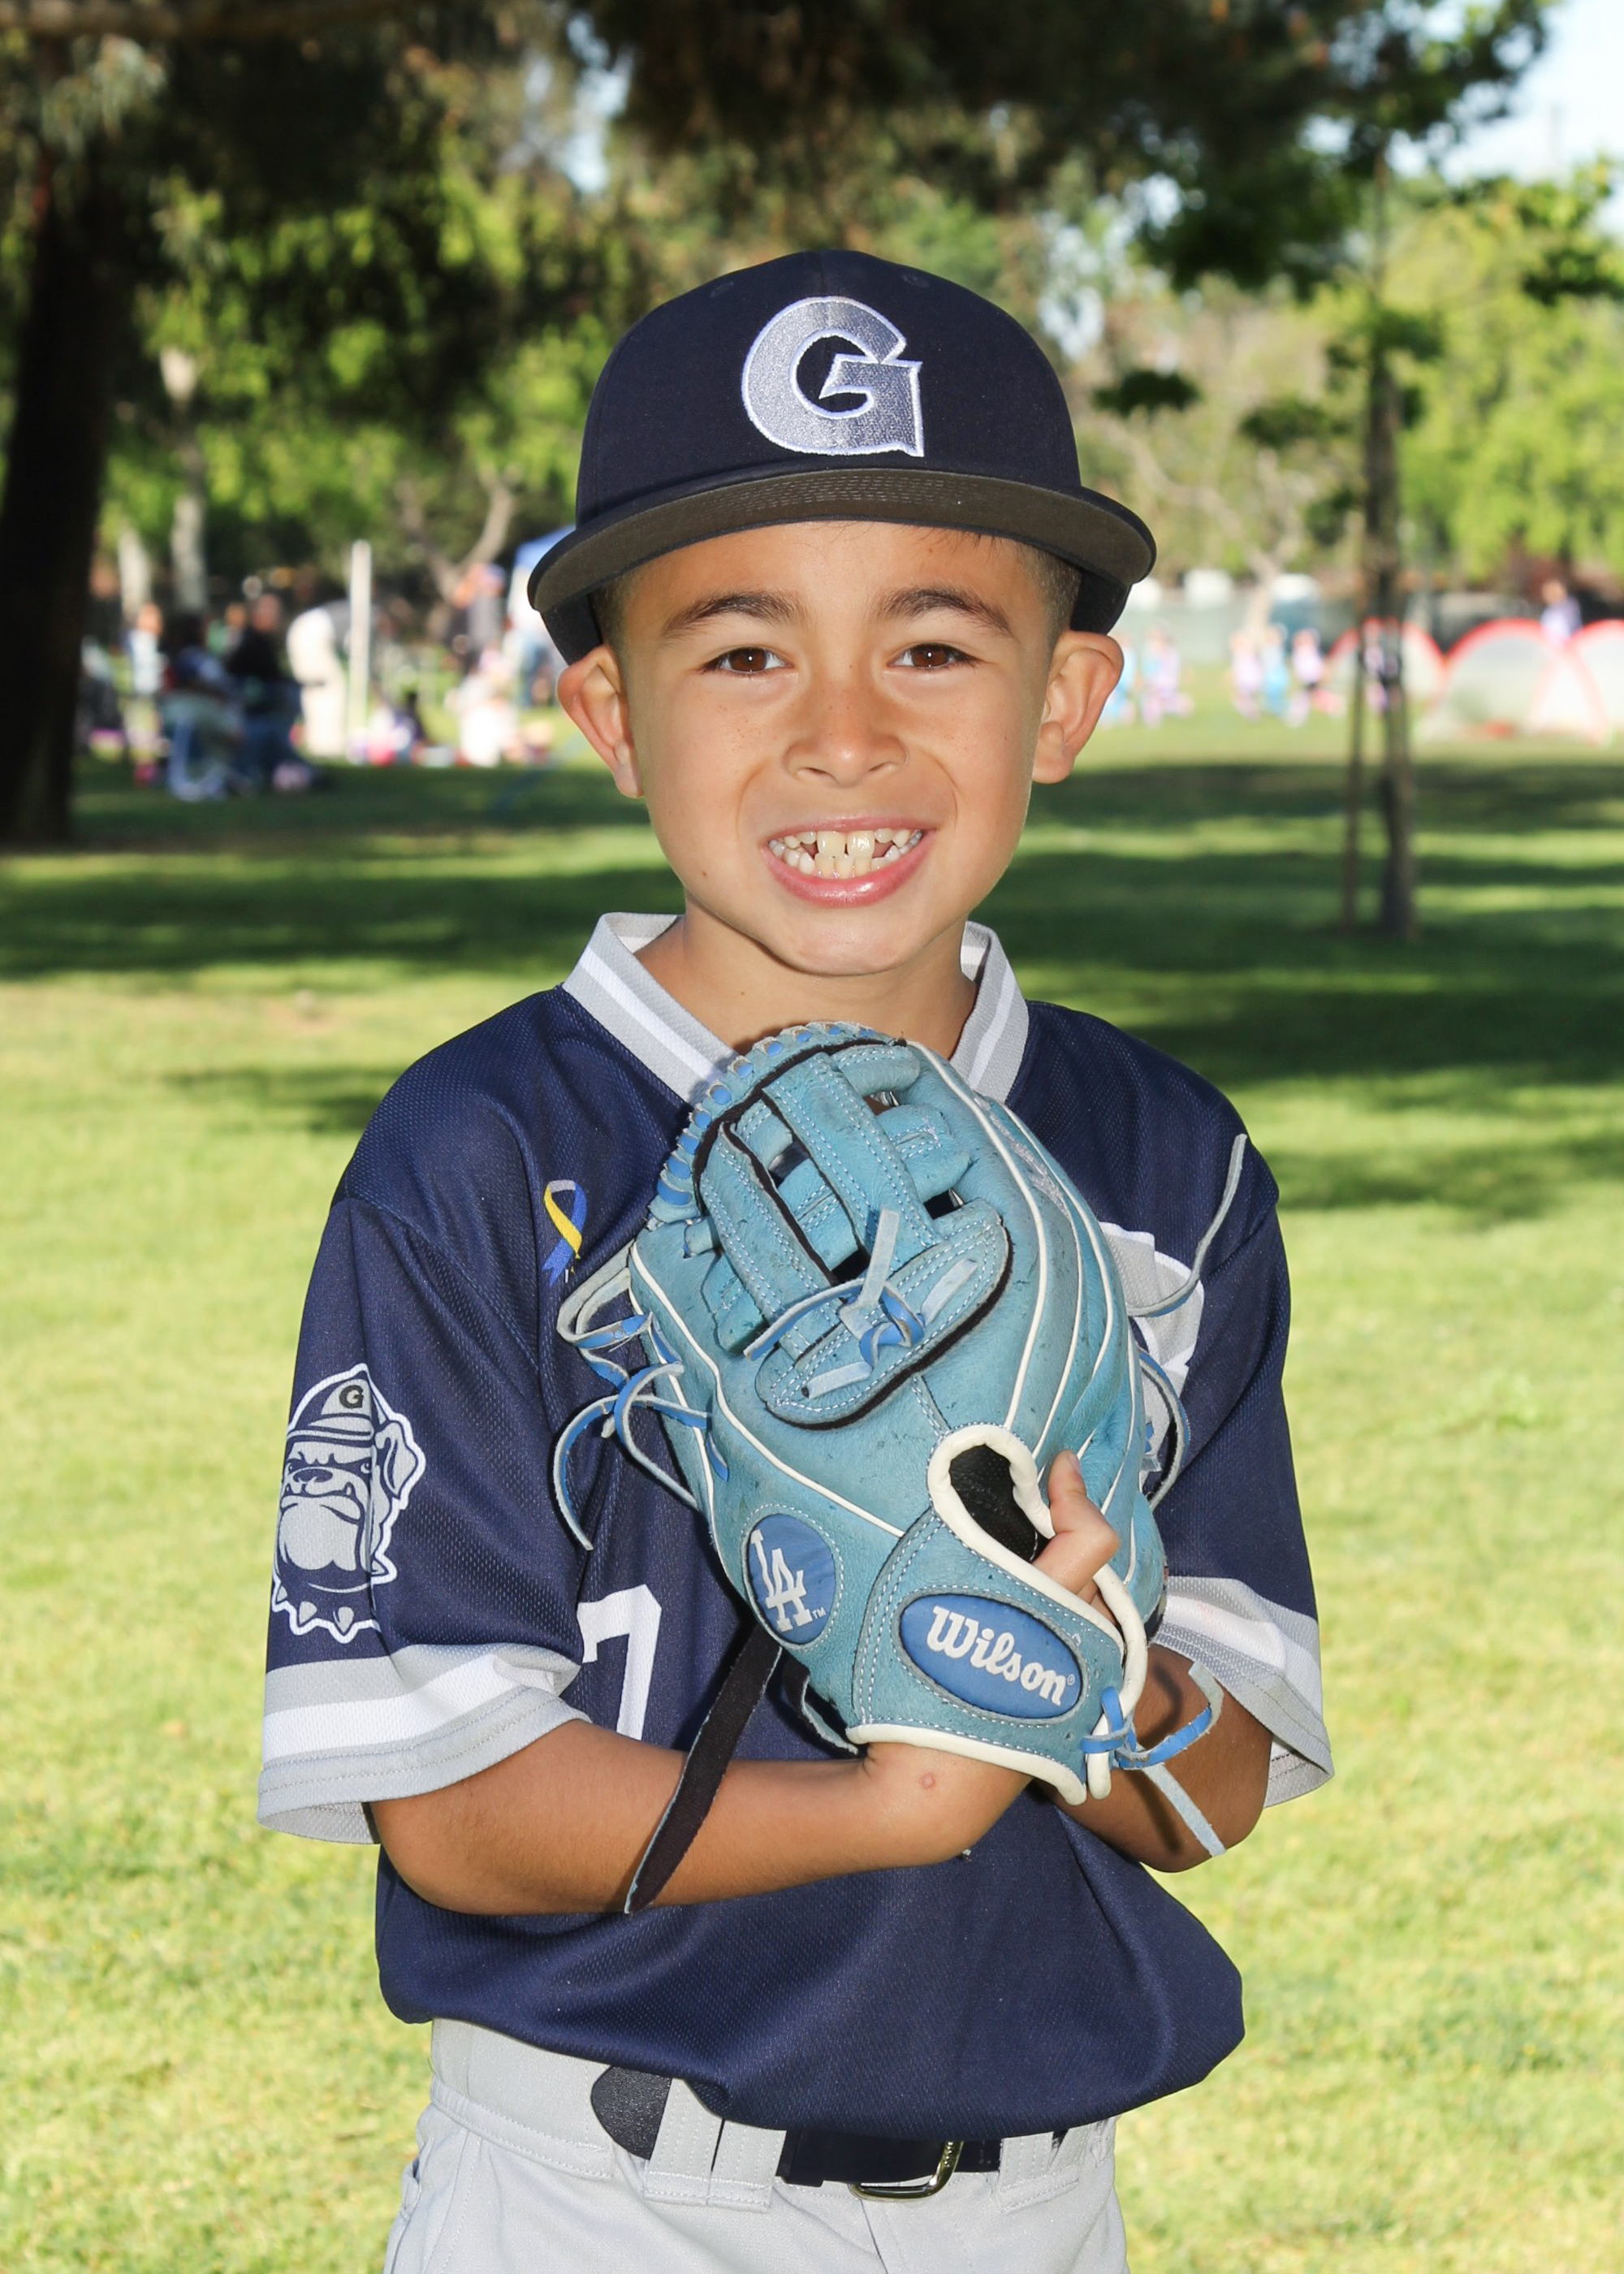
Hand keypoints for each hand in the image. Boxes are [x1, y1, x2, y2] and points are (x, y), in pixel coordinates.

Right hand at [853, 1455, 1121, 1861]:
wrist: (925, 1795)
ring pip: (1087, 1610)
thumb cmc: (908, 1694)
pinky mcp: (1070, 1712)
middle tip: (1028, 1508)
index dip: (1076, 1493)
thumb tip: (953, 1497)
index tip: (1060, 1461)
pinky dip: (1059, 1619)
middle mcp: (1077, 1645)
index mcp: (1047, 1612)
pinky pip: (1076, 1645)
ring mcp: (1079, 1683)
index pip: (1090, 1539)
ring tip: (1026, 1559)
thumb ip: (950, 1547)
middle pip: (1090, 1571)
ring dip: (1065, 1578)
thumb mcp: (915, 1602)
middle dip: (1066, 1532)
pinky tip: (1023, 1618)